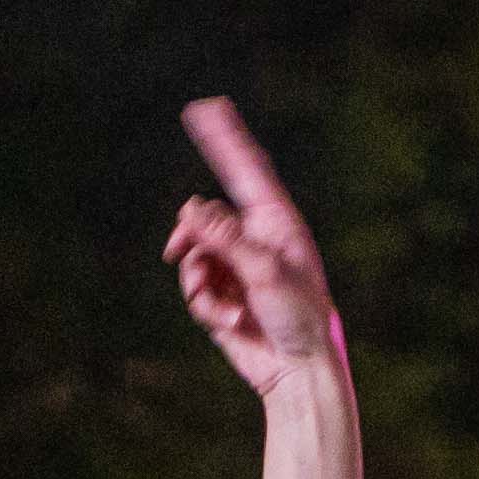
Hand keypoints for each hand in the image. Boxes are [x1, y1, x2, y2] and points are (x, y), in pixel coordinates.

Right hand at [164, 98, 343, 398]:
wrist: (297, 370)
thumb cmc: (299, 317)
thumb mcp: (264, 271)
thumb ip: (225, 237)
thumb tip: (189, 207)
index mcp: (276, 223)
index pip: (246, 170)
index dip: (225, 139)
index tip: (205, 108)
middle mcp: (253, 239)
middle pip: (203, 217)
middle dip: (190, 236)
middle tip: (180, 248)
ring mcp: (235, 267)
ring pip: (192, 255)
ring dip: (198, 282)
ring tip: (223, 307)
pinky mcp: (222, 296)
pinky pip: (195, 287)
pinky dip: (205, 305)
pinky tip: (229, 323)